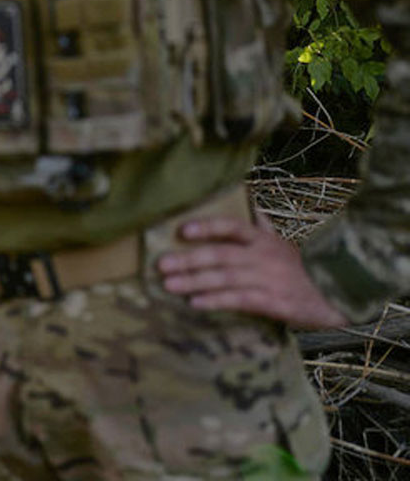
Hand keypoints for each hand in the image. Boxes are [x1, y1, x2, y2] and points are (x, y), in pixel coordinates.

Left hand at [157, 213, 347, 329]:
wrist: (339, 297)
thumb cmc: (305, 268)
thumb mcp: (285, 242)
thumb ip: (263, 224)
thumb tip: (250, 196)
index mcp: (265, 240)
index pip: (233, 227)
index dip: (208, 227)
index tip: (182, 229)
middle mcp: (265, 257)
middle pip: (221, 255)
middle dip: (189, 259)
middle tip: (161, 264)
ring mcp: (269, 280)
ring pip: (226, 279)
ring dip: (195, 281)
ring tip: (169, 284)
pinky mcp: (275, 303)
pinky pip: (240, 301)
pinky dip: (217, 301)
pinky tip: (195, 303)